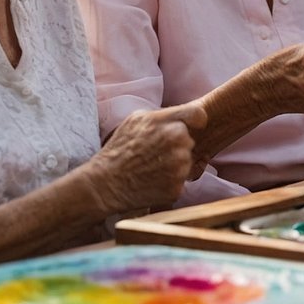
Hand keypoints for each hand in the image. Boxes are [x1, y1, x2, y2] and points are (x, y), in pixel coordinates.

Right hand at [90, 102, 207, 213]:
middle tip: (155, 153)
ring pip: (186, 163)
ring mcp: (179, 167)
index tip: (190, 128)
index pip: (198, 116)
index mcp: (168, 123)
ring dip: (174, 165)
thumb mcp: (136, 119)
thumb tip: (182, 117)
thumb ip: (163, 115)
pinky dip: (169, 183)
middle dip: (177, 146)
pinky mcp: (177, 188)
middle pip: (190, 141)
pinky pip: (180, 182)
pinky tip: (152, 181)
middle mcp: (177, 143)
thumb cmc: (119, 148)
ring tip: (152, 168)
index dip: (195, 122)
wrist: (105, 182)